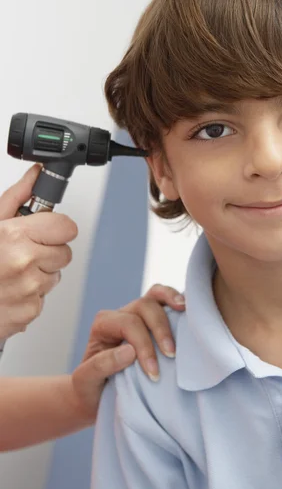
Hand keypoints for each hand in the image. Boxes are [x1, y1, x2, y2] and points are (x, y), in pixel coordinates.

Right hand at [0, 164, 77, 338]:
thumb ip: (16, 198)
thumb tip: (36, 175)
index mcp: (14, 237)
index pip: (66, 227)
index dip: (55, 228)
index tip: (44, 230)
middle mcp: (24, 263)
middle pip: (64, 253)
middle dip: (46, 251)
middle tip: (20, 252)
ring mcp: (28, 291)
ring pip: (54, 277)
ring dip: (38, 274)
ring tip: (9, 272)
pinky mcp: (29, 313)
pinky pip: (42, 299)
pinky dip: (28, 296)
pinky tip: (7, 290)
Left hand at [71, 284, 184, 421]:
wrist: (95, 396)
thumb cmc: (89, 390)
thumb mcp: (85, 382)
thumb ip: (101, 366)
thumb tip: (130, 351)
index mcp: (103, 325)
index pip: (128, 324)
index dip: (144, 345)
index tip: (154, 373)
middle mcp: (120, 314)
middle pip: (144, 306)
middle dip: (160, 328)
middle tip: (171, 355)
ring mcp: (137, 315)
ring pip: (155, 295)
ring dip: (172, 302)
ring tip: (186, 311)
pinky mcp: (152, 321)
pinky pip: (165, 302)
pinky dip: (177, 301)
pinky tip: (190, 309)